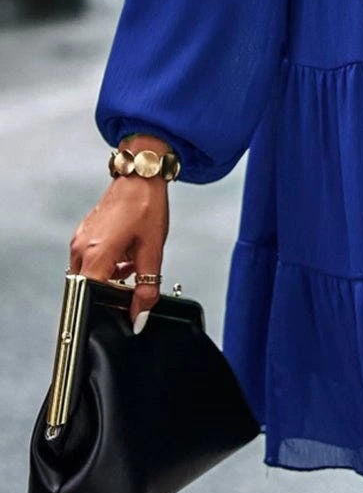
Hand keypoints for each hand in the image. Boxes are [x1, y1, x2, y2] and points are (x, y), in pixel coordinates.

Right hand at [69, 174, 169, 330]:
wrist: (140, 177)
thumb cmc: (145, 206)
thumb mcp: (152, 251)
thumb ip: (147, 287)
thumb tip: (141, 315)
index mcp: (95, 254)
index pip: (88, 297)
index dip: (105, 307)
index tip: (122, 308)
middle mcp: (81, 248)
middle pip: (88, 287)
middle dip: (110, 290)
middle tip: (132, 278)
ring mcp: (80, 240)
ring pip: (91, 274)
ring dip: (111, 276)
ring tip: (133, 260)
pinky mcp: (84, 235)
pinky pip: (91, 259)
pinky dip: (108, 263)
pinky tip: (126, 253)